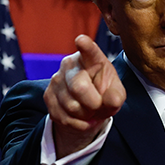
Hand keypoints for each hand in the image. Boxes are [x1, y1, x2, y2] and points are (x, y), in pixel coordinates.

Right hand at [44, 35, 125, 158]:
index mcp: (91, 58)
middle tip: (98, 104)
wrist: (88, 106)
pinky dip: (78, 123)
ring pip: (71, 107)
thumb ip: (116, 96)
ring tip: (90, 109)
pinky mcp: (48, 95)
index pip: (89, 51)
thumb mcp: (116, 94)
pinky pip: (64, 117)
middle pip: (79, 88)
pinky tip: (82, 117)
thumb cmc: (105, 93)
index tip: (81, 40)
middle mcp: (70, 64)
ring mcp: (56, 79)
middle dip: (93, 104)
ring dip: (86, 115)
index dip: (86, 46)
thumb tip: (111, 101)